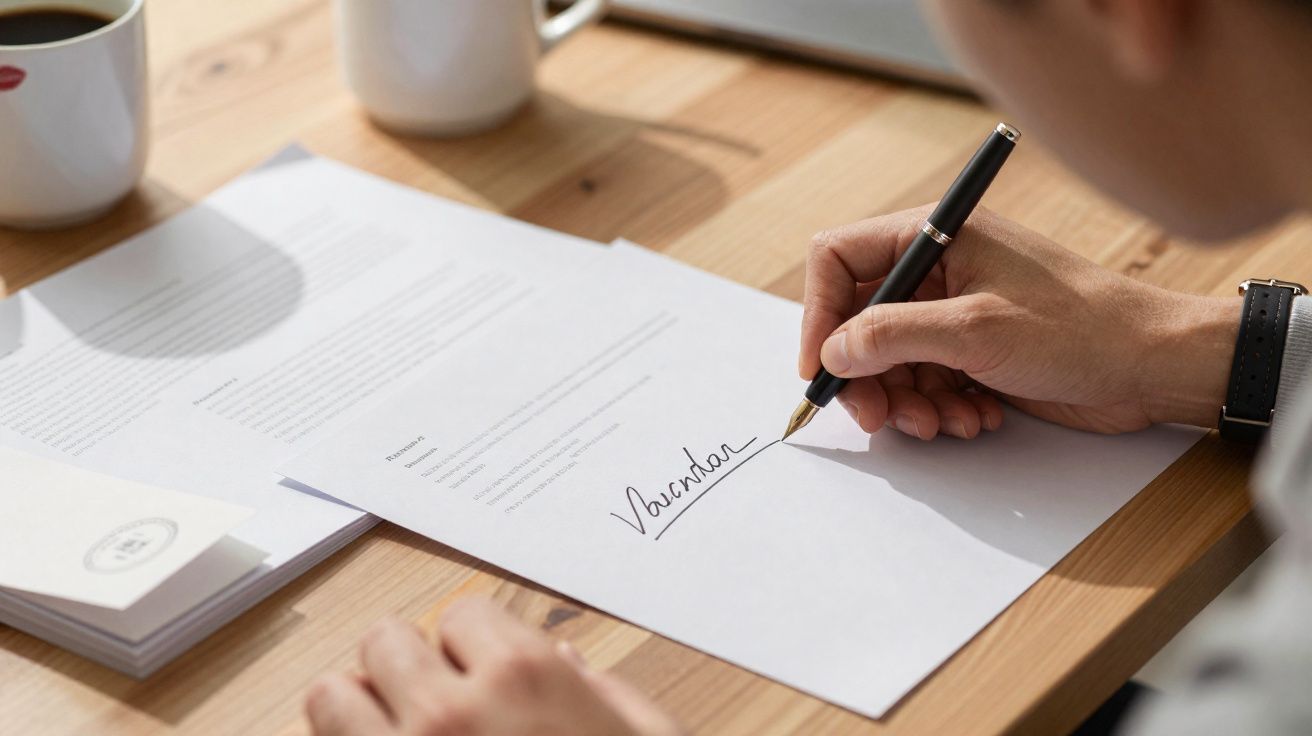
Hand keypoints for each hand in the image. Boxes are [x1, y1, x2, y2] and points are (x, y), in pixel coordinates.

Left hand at [305, 598, 682, 735]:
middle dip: (407, 669)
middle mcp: (450, 713)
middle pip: (385, 642)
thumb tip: (566, 667)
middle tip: (435, 704)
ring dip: (358, 712)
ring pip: (331, 697)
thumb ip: (606, 698)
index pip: (462, 616)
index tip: (485, 675)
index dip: (476, 647)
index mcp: (525, 681)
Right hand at [800, 206, 1239, 437]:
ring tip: (942, 423)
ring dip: (906, 401)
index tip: (821, 369)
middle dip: (865, 375)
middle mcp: (938, 269)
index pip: (839, 260)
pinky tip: (974, 419)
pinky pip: (925, 382)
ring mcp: (955, 312)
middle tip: (877, 417)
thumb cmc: (1080, 328)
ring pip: (890, 361)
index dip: (820, 315)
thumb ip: (891, 336)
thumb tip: (832, 352)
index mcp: (935, 236)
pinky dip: (938, 408)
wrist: (1153, 366)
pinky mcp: (973, 352)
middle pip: (860, 321)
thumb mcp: (974, 330)